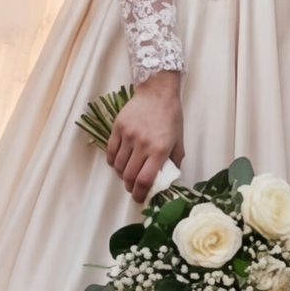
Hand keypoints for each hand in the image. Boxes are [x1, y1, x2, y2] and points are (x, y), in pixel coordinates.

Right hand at [106, 73, 182, 201]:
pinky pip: (110, 152)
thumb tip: (167, 179)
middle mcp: (142, 145)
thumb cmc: (171, 116)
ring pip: (118, 166)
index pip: (144, 180)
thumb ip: (174, 161)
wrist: (157, 92)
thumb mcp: (179, 140)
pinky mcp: (117, 128)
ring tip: (126, 175)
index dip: (139, 194)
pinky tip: (118, 163)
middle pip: (129, 176)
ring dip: (121, 175)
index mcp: (159, 150)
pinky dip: (112, 162)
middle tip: (133, 188)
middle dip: (130, 187)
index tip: (139, 199)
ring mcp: (128, 136)